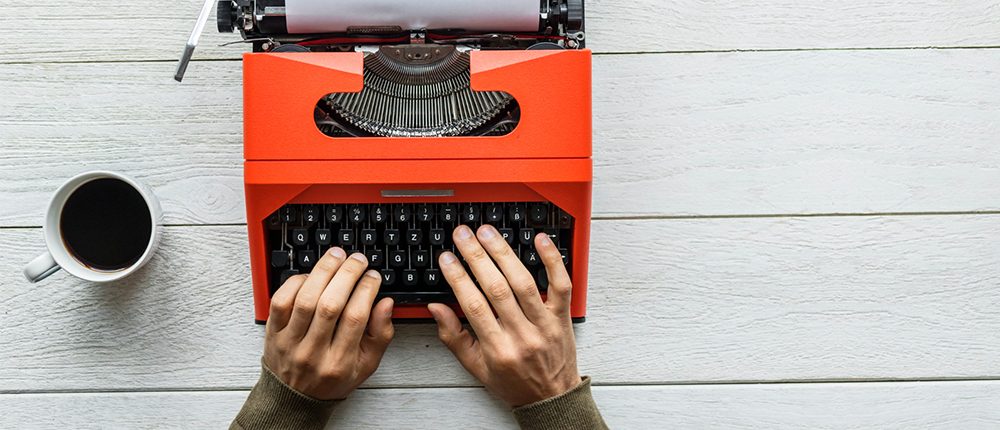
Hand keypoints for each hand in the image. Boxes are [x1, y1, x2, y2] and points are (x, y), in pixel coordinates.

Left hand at [263, 247, 393, 399]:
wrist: (294, 400)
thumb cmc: (332, 379)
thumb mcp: (366, 365)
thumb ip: (381, 335)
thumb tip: (386, 303)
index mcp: (339, 362)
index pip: (355, 318)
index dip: (366, 290)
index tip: (373, 276)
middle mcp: (313, 353)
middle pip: (330, 305)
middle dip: (347, 275)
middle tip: (357, 260)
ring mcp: (290, 342)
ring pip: (305, 299)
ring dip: (322, 272)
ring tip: (337, 257)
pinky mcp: (273, 333)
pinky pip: (280, 301)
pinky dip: (296, 282)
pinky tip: (311, 275)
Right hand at [428, 224, 581, 406]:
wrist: (551, 399)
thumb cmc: (513, 382)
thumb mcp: (476, 367)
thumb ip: (453, 337)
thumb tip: (436, 307)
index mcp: (498, 349)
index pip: (474, 306)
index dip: (458, 278)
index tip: (446, 258)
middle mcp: (522, 335)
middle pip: (497, 289)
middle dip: (477, 257)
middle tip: (463, 235)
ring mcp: (545, 324)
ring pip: (524, 282)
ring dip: (504, 253)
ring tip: (488, 233)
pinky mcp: (562, 316)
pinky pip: (561, 284)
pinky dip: (552, 260)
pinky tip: (540, 240)